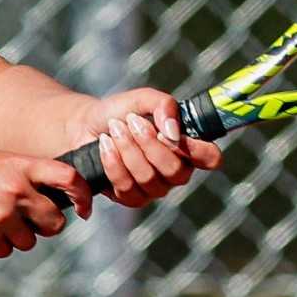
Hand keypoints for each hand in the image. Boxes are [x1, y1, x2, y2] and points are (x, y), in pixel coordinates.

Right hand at [0, 151, 92, 258]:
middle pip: (55, 222)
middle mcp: (16, 189)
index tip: (84, 209)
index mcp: (20, 165)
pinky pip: (5, 250)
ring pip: (30, 241)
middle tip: (26, 221)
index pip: (69, 178)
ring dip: (15, 237)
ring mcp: (1, 214)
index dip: (84, 196)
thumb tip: (51, 200)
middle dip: (46, 226)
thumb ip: (23, 176)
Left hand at [72, 88, 223, 208]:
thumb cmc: (120, 112)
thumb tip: (173, 131)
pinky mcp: (130, 198)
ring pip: (148, 178)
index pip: (210, 158)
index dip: (201, 150)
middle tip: (133, 122)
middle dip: (150, 144)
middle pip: (175, 170)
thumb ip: (164, 105)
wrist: (85, 125)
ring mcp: (154, 188)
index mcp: (186, 148)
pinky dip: (113, 162)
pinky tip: (105, 145)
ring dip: (128, 149)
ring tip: (115, 128)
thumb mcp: (143, 99)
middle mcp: (175, 172)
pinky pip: (126, 187)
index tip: (178, 135)